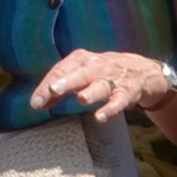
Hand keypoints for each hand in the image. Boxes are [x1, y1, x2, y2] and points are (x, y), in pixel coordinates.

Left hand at [21, 49, 173, 124]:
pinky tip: (100, 117)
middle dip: (66, 81)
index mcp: (81, 60)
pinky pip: (119, 101)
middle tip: (53, 90)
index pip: (61, 70)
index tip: (36, 102)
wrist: (140, 70)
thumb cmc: (102, 73)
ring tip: (81, 99)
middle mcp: (96, 66)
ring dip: (91, 92)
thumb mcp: (79, 75)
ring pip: (101, 85)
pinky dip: (111, 108)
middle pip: (79, 74)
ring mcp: (112, 79)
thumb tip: (37, 104)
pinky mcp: (126, 92)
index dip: (47, 86)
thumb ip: (58, 91)